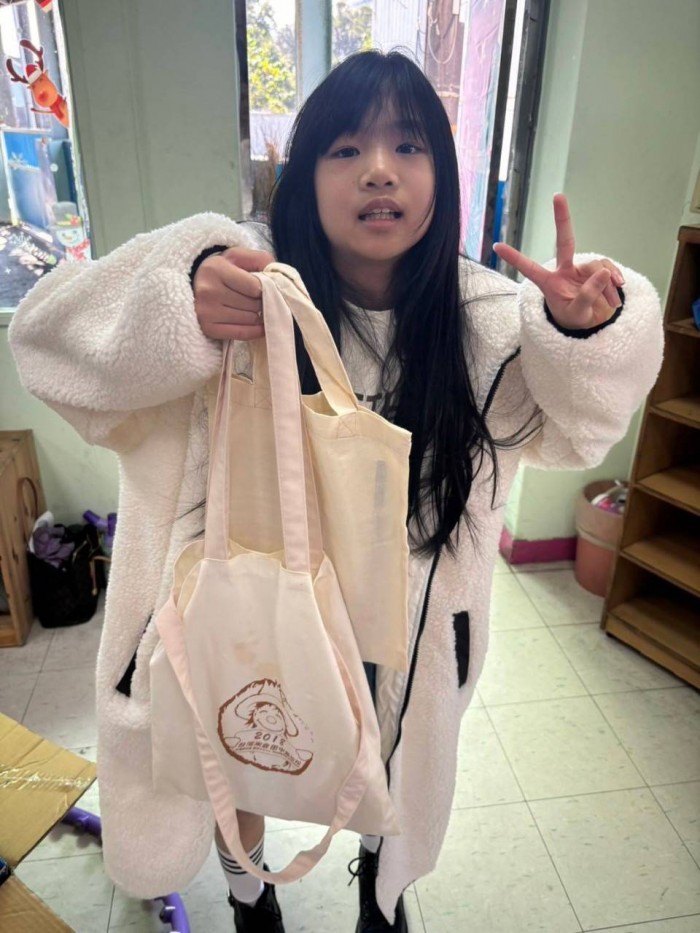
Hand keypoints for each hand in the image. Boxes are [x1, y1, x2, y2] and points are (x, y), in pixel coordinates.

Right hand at [194, 247, 273, 339]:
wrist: (198, 283)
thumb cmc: (225, 269)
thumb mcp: (240, 256)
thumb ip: (261, 260)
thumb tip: (277, 280)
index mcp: (216, 269)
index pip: (254, 287)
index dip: (264, 288)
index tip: (262, 287)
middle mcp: (208, 291)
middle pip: (253, 304)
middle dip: (261, 302)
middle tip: (259, 299)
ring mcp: (206, 312)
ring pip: (250, 319)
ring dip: (258, 315)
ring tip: (253, 308)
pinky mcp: (208, 328)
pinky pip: (242, 333)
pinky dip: (255, 331)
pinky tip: (259, 325)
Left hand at [493, 194, 623, 329]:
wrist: (588, 324)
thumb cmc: (574, 318)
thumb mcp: (578, 313)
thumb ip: (588, 295)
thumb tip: (604, 273)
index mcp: (549, 283)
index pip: (530, 268)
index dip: (514, 258)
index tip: (496, 246)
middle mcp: (563, 271)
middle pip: (564, 241)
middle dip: (562, 218)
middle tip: (558, 196)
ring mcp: (580, 268)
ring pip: (598, 267)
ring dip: (607, 286)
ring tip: (613, 303)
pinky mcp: (596, 270)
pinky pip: (608, 270)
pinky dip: (615, 282)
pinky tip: (619, 294)